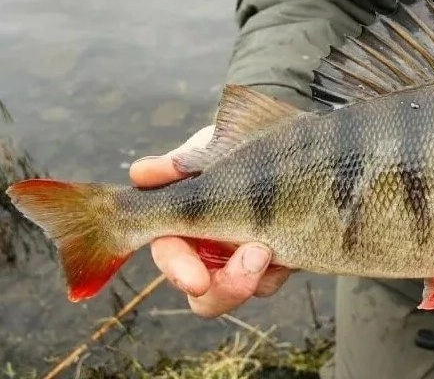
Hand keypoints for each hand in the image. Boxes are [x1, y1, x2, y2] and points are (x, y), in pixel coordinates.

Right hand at [129, 125, 291, 316]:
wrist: (281, 146)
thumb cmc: (234, 145)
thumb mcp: (209, 148)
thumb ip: (179, 163)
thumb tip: (141, 173)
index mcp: (182, 223)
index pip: (171, 255)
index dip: (179, 270)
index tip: (197, 282)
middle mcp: (208, 249)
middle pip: (205, 294)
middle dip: (227, 287)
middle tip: (255, 258)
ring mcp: (241, 258)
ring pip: (243, 290)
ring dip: (257, 276)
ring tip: (270, 248)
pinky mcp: (273, 259)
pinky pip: (273, 278)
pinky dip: (279, 267)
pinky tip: (287, 247)